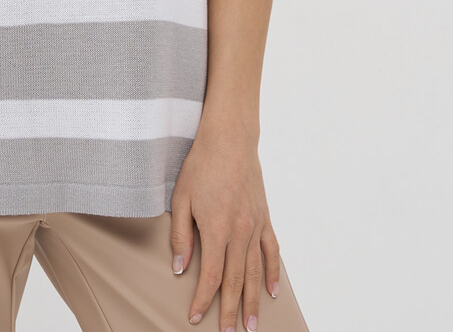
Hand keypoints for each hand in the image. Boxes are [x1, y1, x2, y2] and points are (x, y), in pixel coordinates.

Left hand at [169, 124, 280, 331]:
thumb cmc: (201, 165)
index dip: (203, 299)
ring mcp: (255, 225)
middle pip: (236, 281)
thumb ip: (181, 236)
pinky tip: (272, 291)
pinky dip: (272, 273)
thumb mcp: (181, 198)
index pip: (212, 276)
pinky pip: (271, 251)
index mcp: (216, 229)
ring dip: (253, 301)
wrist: (229, 139)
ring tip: (252, 326)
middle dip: (231, 311)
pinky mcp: (264, 217)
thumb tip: (180, 268)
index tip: (195, 317)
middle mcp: (240, 232)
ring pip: (255, 272)